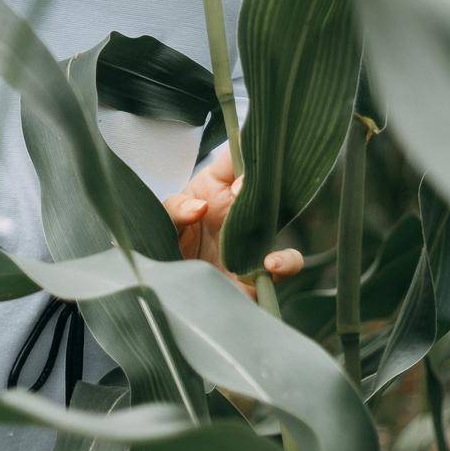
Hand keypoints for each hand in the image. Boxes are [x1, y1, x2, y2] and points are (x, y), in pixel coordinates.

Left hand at [162, 142, 303, 301]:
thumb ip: (175, 209)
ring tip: (256, 223)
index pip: (237, 159)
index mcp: (215, 187)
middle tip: (241, 196)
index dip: (245, 157)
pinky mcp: (259, 271)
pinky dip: (286, 262)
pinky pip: (286, 264)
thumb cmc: (165, 244)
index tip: (238, 180)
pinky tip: (270, 265)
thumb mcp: (163, 220)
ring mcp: (251, 237)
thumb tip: (200, 206)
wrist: (167, 292)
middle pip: (265, 183)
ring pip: (280, 219)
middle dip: (263, 184)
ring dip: (276, 219)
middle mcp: (238, 209)